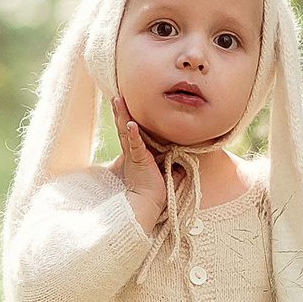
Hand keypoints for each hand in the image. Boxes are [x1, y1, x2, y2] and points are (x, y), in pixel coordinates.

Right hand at [111, 96, 168, 230]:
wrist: (146, 204)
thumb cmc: (155, 194)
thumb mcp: (169, 177)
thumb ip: (175, 170)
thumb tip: (185, 166)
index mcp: (138, 154)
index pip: (133, 134)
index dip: (129, 120)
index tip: (127, 106)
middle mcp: (132, 152)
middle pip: (125, 127)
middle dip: (121, 112)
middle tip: (117, 97)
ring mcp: (133, 155)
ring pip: (125, 131)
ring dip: (122, 115)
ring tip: (117, 100)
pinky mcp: (137, 159)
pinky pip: (134, 144)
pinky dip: (132, 133)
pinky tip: (130, 123)